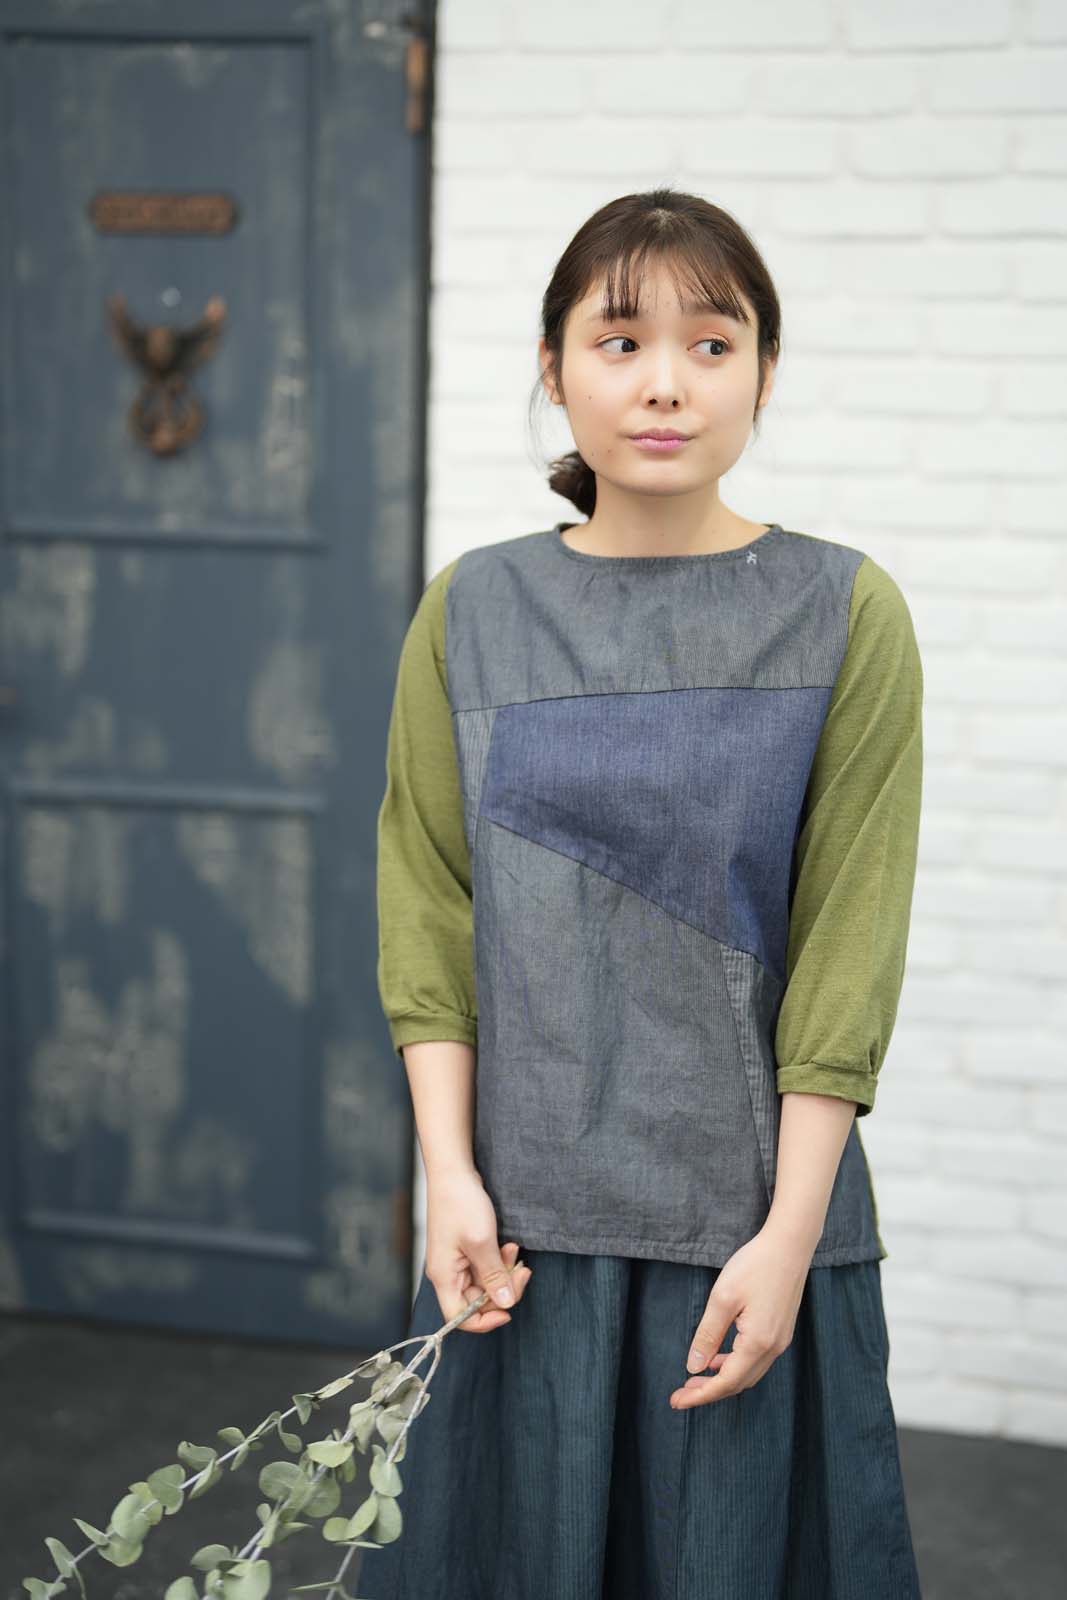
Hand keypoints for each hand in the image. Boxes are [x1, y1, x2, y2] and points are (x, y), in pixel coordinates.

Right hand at [425, 1168, 532, 1332]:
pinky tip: (509, 1245)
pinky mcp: (466, 1249)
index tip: (508, 1310)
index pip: (460, 1318)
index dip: (485, 1321)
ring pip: (486, 1283)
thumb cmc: (460, 1203)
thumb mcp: (481, 1242)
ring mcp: (457, 1261)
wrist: (453, 1171)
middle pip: (478, 1302)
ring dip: (504, 1271)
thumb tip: (505, 1304)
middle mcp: (448, 1273)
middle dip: (503, 1290)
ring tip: (514, 1251)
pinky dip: (500, 1259)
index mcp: (444, 1277)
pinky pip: (486, 1266)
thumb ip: (494, 1276)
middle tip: (522, 1271)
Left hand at [668, 1222, 813, 1408]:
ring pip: (747, 1374)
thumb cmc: (755, 1266)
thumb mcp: (722, 1298)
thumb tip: (693, 1367)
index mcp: (758, 1343)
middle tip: (680, 1394)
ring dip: (721, 1380)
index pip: (725, 1382)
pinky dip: (734, 1365)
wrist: (790, 1245)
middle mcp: (773, 1348)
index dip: (699, 1395)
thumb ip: (707, 1335)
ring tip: (694, 1379)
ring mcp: (780, 1340)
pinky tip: (717, 1357)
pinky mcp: (781, 1331)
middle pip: (737, 1384)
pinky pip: (755, 1360)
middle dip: (708, 1392)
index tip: (676, 1402)